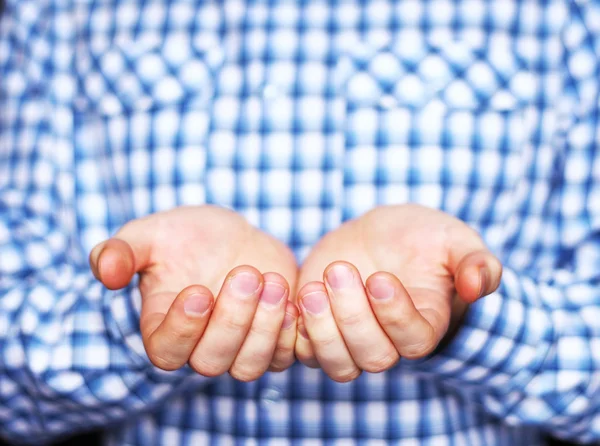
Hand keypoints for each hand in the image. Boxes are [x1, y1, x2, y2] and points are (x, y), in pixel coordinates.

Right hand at [89, 206, 298, 380]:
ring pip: (250, 365)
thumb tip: (105, 271)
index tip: (198, 290)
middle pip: (212, 362)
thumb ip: (122, 251)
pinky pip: (284, 354)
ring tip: (272, 281)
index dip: (182, 329)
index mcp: (164, 329)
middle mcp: (201, 347)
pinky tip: (292, 294)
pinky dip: (289, 331)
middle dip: (232, 321)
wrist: (231, 236)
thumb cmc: (185, 237)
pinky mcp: (273, 339)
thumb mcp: (149, 235)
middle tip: (245, 274)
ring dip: (264, 326)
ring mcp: (239, 348)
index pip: (166, 352)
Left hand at [295, 204, 501, 381]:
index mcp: (424, 325)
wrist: (381, 234)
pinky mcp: (318, 329)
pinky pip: (301, 350)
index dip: (395, 315)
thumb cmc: (422, 238)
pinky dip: (294, 331)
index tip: (380, 277)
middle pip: (372, 357)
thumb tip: (478, 286)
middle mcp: (387, 341)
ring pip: (336, 363)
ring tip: (312, 288)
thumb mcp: (455, 240)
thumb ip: (475, 262)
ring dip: (322, 329)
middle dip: (353, 318)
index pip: (414, 341)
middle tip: (340, 271)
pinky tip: (292, 296)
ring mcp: (349, 339)